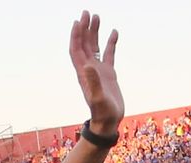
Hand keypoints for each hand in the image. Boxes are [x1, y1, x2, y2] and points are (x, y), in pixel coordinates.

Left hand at [69, 11, 124, 136]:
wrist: (108, 122)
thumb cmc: (102, 112)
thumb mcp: (97, 98)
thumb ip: (93, 82)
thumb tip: (87, 65)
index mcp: (83, 73)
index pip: (76, 50)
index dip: (76, 36)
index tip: (78, 21)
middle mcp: (89, 70)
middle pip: (84, 45)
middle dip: (85, 29)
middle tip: (87, 12)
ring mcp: (99, 71)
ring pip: (95, 47)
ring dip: (95, 32)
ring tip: (97, 16)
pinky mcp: (109, 74)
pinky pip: (109, 54)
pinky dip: (111, 43)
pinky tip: (114, 32)